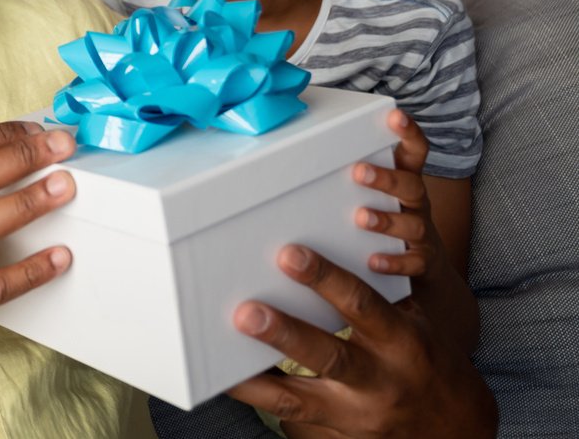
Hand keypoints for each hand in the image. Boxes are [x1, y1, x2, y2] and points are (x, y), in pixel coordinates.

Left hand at [227, 245, 496, 438]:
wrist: (455, 427)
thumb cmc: (423, 357)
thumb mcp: (413, 323)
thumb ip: (373, 293)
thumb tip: (311, 253)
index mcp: (402, 339)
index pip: (362, 304)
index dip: (326, 280)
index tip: (289, 254)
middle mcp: (382, 378)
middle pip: (330, 355)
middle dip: (286, 334)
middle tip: (246, 310)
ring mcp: (359, 412)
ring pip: (301, 399)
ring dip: (257, 379)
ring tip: (219, 352)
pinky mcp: (340, 432)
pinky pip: (292, 416)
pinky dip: (259, 397)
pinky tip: (227, 379)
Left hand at [352, 110, 442, 280]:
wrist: (426, 274)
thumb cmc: (388, 223)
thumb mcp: (377, 194)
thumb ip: (351, 175)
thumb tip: (305, 152)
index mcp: (404, 183)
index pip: (413, 153)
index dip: (408, 133)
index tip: (395, 116)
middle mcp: (416, 205)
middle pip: (412, 186)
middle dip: (387, 178)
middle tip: (359, 172)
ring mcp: (422, 234)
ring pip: (413, 224)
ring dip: (387, 220)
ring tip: (361, 217)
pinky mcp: (423, 263)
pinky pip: (414, 262)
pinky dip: (394, 262)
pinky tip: (374, 261)